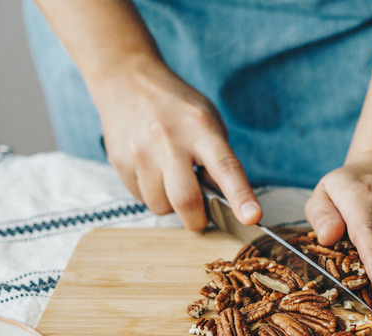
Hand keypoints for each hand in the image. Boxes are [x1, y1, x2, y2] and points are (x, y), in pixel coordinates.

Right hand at [95, 59, 261, 228]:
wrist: (127, 80)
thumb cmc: (177, 108)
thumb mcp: (207, 121)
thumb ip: (218, 159)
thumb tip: (224, 203)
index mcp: (200, 127)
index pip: (225, 167)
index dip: (240, 196)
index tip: (251, 218)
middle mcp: (169, 139)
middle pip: (185, 199)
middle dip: (197, 219)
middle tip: (201, 217)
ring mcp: (140, 152)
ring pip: (160, 205)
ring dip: (172, 206)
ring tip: (172, 182)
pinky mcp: (119, 162)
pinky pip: (141, 198)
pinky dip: (152, 195)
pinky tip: (153, 172)